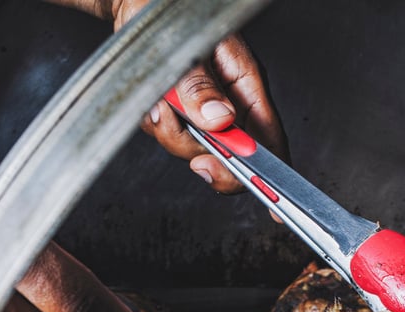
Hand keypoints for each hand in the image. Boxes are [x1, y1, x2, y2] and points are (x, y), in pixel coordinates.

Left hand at [48, 0, 288, 192]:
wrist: (133, 4)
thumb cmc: (163, 11)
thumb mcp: (184, 47)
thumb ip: (200, 85)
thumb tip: (221, 121)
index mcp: (246, 82)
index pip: (269, 138)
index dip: (271, 173)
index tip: (269, 199)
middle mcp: (231, 101)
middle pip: (232, 154)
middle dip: (202, 151)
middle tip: (179, 133)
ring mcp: (207, 110)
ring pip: (196, 148)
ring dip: (170, 132)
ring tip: (158, 100)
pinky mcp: (183, 114)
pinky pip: (172, 137)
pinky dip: (155, 125)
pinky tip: (151, 101)